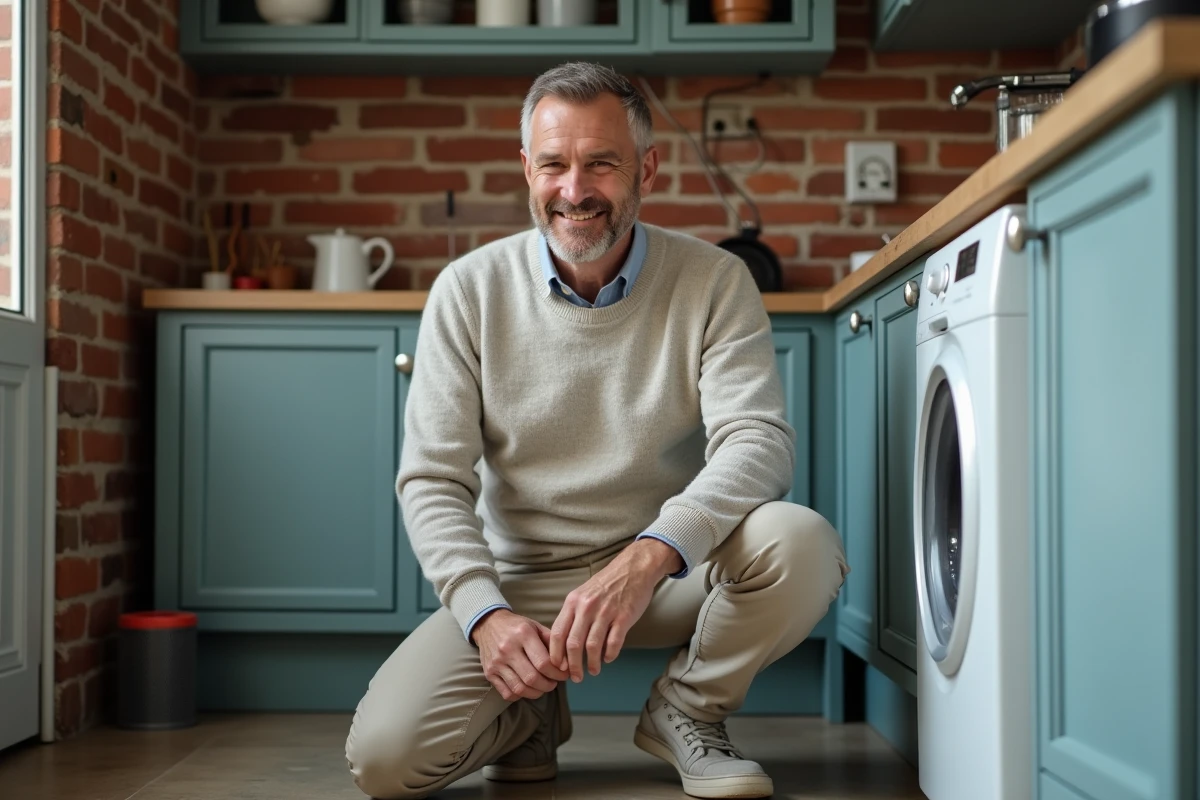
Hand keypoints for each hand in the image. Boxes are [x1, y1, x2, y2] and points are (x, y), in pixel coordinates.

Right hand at [472, 609, 569, 701]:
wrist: (488, 624)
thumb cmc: (518, 627)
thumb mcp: (536, 627)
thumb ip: (552, 643)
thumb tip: (566, 664)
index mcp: (523, 634)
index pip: (544, 662)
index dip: (558, 673)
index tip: (564, 675)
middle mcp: (508, 648)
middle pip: (532, 678)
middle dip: (548, 685)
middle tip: (554, 682)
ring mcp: (496, 662)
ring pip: (520, 688)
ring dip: (536, 692)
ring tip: (543, 686)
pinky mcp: (489, 673)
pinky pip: (507, 693)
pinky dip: (520, 695)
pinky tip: (527, 688)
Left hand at [549, 538, 682, 681]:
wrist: (633, 568)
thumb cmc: (606, 584)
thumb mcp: (582, 594)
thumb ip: (573, 615)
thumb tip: (563, 643)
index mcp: (573, 602)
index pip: (558, 633)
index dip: (556, 655)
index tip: (558, 667)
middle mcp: (586, 607)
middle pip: (573, 644)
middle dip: (573, 666)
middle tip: (576, 677)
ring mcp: (605, 612)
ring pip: (592, 646)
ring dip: (591, 664)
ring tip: (593, 670)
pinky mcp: (623, 617)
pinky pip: (613, 642)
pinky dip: (609, 655)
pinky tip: (608, 658)